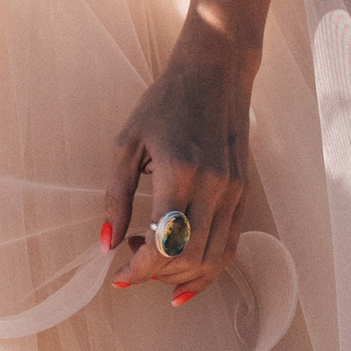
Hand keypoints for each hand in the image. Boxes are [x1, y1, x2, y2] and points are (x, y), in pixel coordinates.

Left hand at [102, 22, 253, 304]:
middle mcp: (214, 186)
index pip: (163, 243)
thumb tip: (106, 243)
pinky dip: (208, 268)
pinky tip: (184, 277)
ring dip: (180, 273)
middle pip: (188, 257)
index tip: (119, 273)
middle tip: (132, 260)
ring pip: (212, 258)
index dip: (139, 269)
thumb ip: (116, 197)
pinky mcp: (244, 194)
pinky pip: (230, 245)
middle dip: (156, 273)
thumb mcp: (127, 143)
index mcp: (180, 172)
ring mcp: (234, 192)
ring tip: (154, 260)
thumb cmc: (164, 103)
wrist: (215, 74)